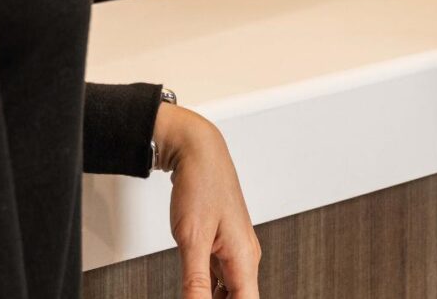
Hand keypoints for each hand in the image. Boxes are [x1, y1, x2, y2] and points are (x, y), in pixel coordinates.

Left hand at [155, 103, 260, 298]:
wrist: (198, 151)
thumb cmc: (201, 184)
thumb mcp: (192, 239)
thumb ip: (195, 282)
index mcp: (244, 258)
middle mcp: (245, 256)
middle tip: (192, 296)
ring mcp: (234, 250)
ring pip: (229, 291)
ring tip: (191, 294)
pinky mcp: (222, 244)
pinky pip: (219, 277)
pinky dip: (207, 289)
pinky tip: (191, 291)